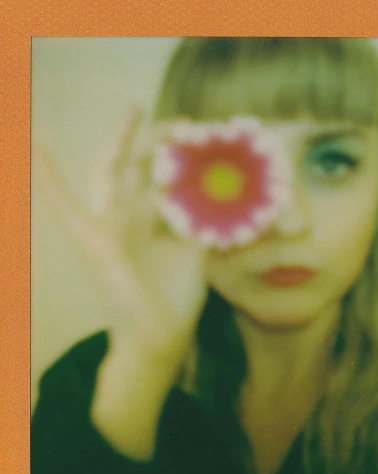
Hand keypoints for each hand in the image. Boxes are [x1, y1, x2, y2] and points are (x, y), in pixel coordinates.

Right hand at [34, 106, 209, 371]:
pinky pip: (66, 210)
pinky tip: (37, 149)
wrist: (160, 341)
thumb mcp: (195, 255)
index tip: (207, 141)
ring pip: (109, 174)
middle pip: (138, 168)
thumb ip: (201, 225)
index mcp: (149, 224)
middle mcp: (127, 220)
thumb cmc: (174, 302)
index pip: (161, 179)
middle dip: (159, 142)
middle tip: (187, 123)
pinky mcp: (96, 244)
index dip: (182, 160)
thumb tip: (220, 198)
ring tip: (135, 110)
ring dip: (121, 142)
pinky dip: (50, 182)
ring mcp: (109, 229)